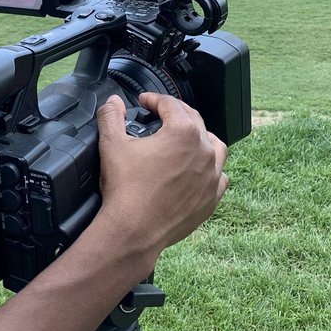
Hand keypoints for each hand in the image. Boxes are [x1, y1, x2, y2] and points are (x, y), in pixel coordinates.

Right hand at [95, 93, 228, 260]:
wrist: (134, 230)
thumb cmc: (125, 189)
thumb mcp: (111, 145)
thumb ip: (111, 116)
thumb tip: (113, 102)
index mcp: (182, 133)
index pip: (170, 104)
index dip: (154, 99)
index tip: (144, 102)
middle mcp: (204, 151)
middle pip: (194, 120)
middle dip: (175, 113)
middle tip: (159, 116)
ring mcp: (211, 176)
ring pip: (215, 146)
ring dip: (200, 137)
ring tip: (185, 139)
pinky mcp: (212, 198)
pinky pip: (219, 176)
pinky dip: (210, 169)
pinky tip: (197, 170)